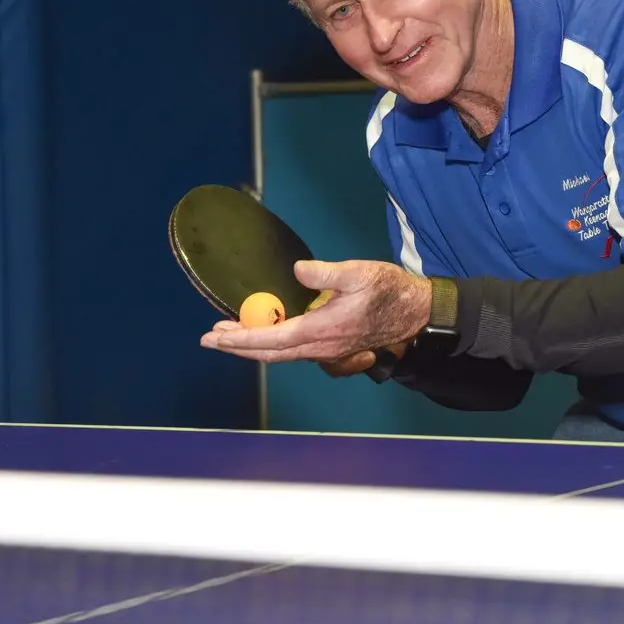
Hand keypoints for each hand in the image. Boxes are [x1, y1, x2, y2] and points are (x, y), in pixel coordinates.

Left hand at [200, 259, 429, 370]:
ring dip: (250, 344)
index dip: (242, 339)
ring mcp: (324, 348)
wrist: (415, 312)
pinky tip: (260, 329)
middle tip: (208, 337)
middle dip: (237, 346)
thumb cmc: (389, 291)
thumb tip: (299, 271)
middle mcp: (320, 345)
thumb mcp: (359, 273)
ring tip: (225, 333)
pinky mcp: (329, 343)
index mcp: (322, 330)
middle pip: (269, 352)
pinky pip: (291, 348)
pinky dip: (268, 341)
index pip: (272, 339)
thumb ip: (326, 272)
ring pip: (279, 352)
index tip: (217, 335)